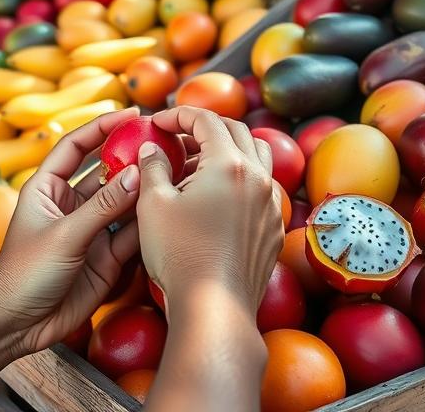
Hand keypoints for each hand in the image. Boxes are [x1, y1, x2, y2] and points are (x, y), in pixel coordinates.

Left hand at [0, 108, 142, 357]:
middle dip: (131, 157)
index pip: (76, 146)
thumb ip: (103, 206)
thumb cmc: (23, 274)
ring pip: (123, 203)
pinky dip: (147, 224)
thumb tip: (137, 173)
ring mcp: (89, 231)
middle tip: (162, 143)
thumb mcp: (64, 235)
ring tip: (174, 174)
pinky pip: (130, 234)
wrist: (17, 326)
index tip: (132, 114)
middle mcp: (70, 205)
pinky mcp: (105, 257)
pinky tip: (167, 211)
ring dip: (144, 191)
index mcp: (47, 188)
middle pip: (105, 172)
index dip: (102, 127)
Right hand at [139, 106, 283, 315]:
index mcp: (229, 164)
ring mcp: (271, 203)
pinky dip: (241, 178)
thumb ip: (152, 167)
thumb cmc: (180, 255)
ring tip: (199, 164)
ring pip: (257, 156)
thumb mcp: (153, 204)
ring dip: (229, 149)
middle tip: (177, 137)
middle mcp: (257, 177)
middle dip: (204, 127)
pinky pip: (263, 187)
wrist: (215, 308)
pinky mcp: (274, 228)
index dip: (179, 115)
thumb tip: (150, 149)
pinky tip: (218, 197)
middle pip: (236, 131)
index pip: (206, 120)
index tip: (157, 122)